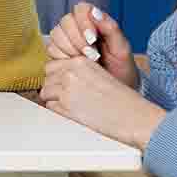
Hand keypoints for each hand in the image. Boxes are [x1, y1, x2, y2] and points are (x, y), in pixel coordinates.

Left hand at [40, 54, 163, 148]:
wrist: (131, 115)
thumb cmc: (120, 99)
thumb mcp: (99, 75)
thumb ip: (78, 73)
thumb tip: (59, 78)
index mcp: (81, 61)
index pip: (53, 65)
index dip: (57, 76)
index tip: (64, 83)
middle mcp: (71, 72)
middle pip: (47, 77)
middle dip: (54, 86)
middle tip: (67, 96)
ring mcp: (66, 88)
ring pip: (46, 91)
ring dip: (55, 99)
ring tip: (72, 105)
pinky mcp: (65, 105)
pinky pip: (50, 106)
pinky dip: (58, 110)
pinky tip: (74, 112)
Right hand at [46, 1, 137, 88]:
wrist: (114, 92)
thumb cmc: (121, 69)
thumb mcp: (122, 49)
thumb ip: (111, 28)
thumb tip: (94, 12)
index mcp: (94, 22)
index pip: (80, 9)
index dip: (83, 22)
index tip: (93, 38)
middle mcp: (78, 30)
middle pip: (65, 22)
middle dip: (77, 40)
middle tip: (92, 55)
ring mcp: (66, 43)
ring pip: (56, 36)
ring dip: (70, 50)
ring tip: (87, 62)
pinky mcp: (58, 57)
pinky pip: (51, 52)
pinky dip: (63, 60)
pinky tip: (76, 67)